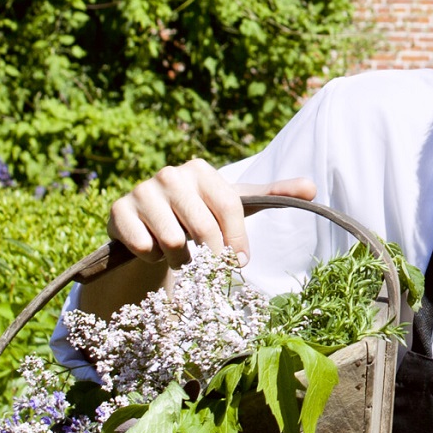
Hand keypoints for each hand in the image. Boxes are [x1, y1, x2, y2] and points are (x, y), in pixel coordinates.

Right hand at [79, 161, 315, 313]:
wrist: (149, 226)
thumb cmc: (200, 214)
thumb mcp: (236, 204)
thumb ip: (273, 194)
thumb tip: (313, 188)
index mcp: (201, 169)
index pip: (229, 207)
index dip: (237, 239)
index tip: (240, 262)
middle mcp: (170, 174)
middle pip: (202, 227)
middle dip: (209, 255)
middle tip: (206, 263)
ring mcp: (142, 190)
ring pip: (173, 242)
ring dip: (180, 260)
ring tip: (180, 254)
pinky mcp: (118, 211)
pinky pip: (144, 247)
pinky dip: (152, 258)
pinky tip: (153, 249)